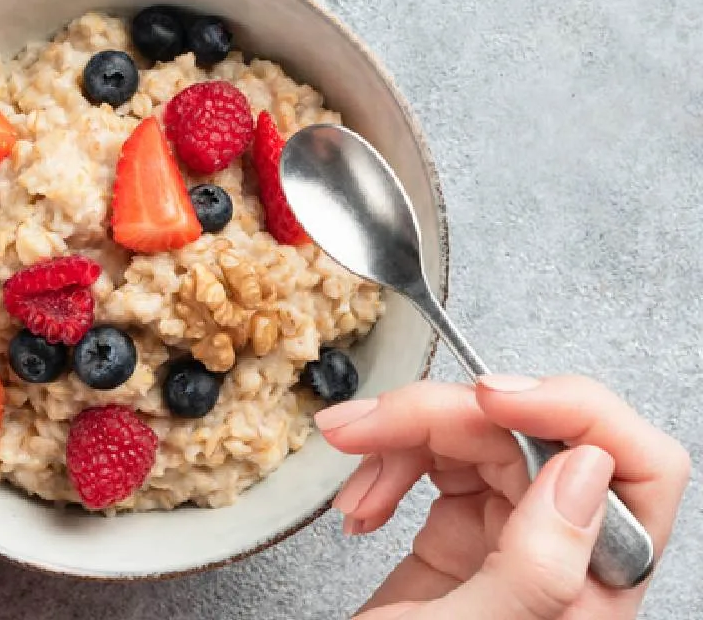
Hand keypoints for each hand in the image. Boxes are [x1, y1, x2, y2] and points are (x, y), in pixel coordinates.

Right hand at [316, 375, 689, 619]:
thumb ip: (536, 568)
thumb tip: (585, 470)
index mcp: (597, 584)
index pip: (637, 466)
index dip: (574, 411)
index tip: (490, 400)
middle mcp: (566, 552)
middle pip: (529, 434)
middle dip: (437, 416)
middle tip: (366, 426)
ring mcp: (513, 536)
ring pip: (476, 436)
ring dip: (398, 437)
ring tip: (347, 462)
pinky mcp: (462, 529)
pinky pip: (435, 459)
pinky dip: (386, 462)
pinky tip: (360, 503)